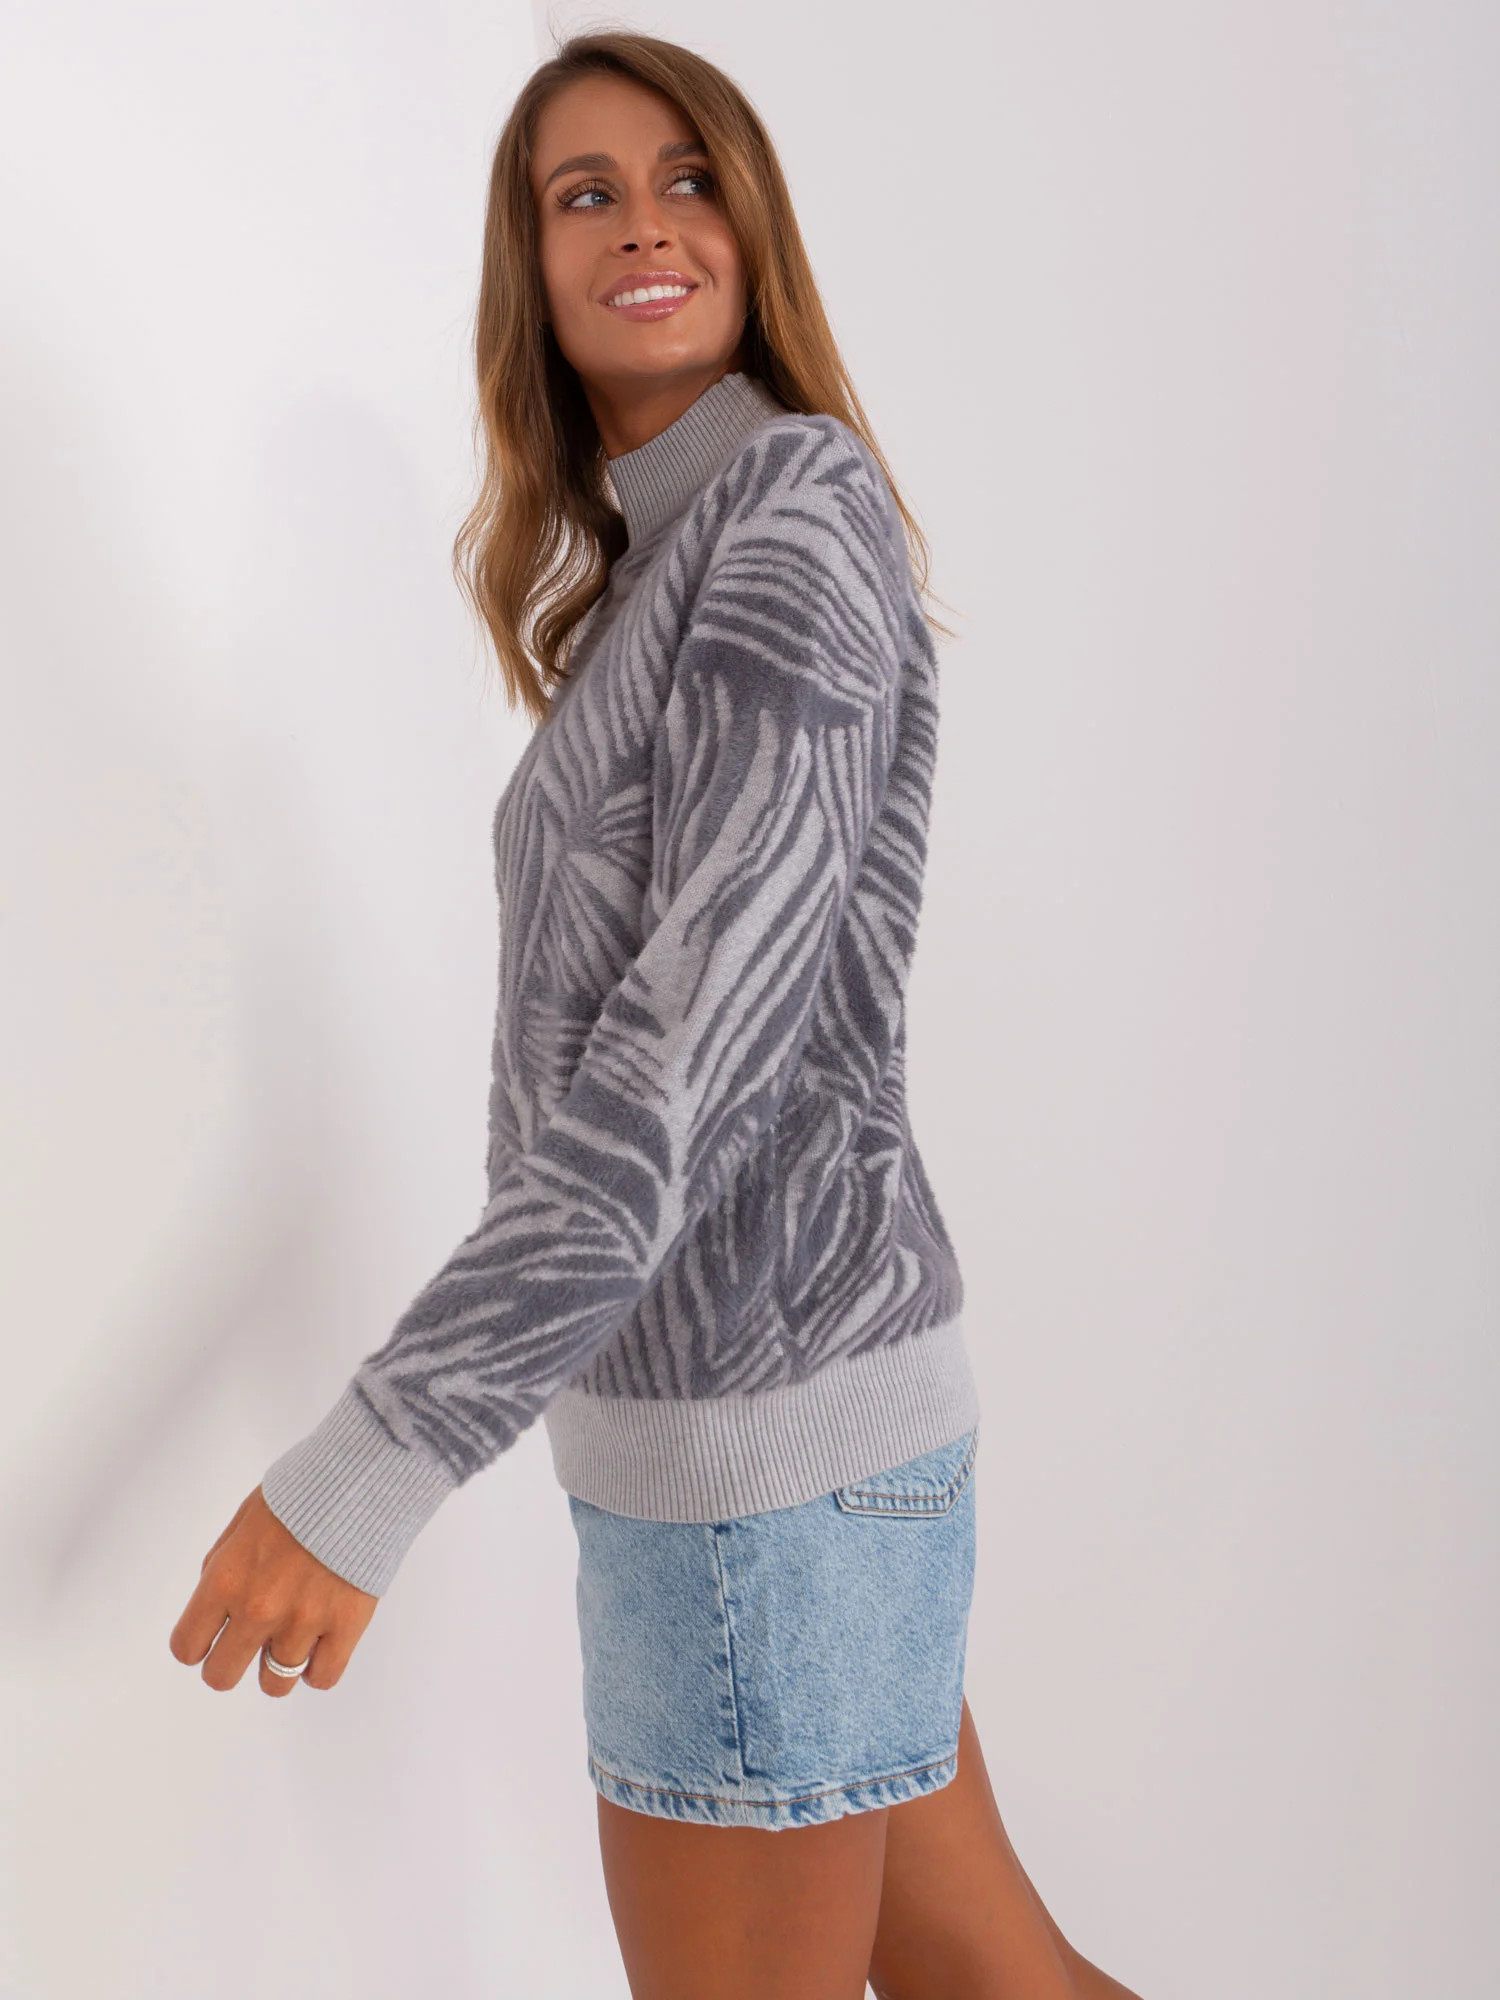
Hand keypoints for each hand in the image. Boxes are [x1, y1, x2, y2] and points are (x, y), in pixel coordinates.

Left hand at [169, 1486, 377, 1697]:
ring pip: (274, 1684)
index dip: (198, 1643)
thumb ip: (221, 1565)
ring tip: (293, 1636)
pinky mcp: (345, 1627)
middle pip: (221, 1676)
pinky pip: (322, 1678)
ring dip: (278, 1663)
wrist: (361, 1480)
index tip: (213, 1634)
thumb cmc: (299, 1493)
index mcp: (225, 1580)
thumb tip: (214, 1605)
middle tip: (250, 1641)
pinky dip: (318, 1667)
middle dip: (231, 1661)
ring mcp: (303, 1623)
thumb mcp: (243, 1520)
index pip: (187, 1646)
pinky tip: (321, 1643)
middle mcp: (257, 1609)